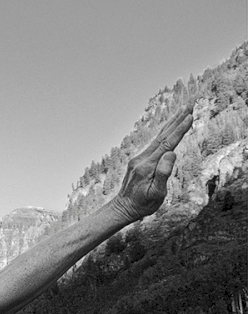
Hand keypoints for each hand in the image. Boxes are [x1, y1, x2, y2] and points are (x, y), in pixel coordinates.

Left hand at [113, 102, 194, 221]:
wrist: (123, 208)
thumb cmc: (142, 204)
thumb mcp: (156, 193)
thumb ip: (163, 173)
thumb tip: (171, 153)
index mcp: (147, 166)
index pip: (167, 144)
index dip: (179, 130)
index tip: (189, 117)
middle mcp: (141, 159)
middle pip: (162, 136)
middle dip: (176, 121)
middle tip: (189, 105)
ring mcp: (138, 159)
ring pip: (157, 139)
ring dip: (170, 125)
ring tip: (182, 112)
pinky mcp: (138, 161)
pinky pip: (154, 144)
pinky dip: (164, 134)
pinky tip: (168, 129)